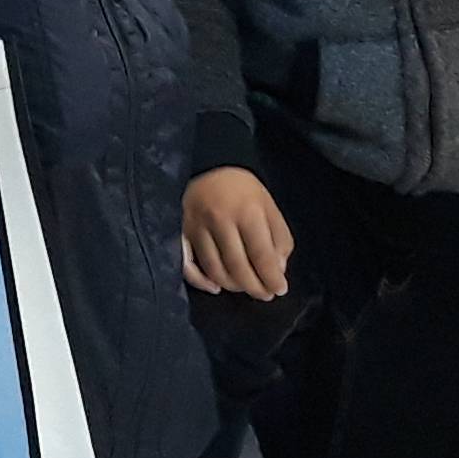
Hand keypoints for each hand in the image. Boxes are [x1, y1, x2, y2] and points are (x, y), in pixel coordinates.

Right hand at [183, 168, 294, 298]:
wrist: (207, 162)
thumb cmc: (242, 188)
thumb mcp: (268, 205)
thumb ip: (279, 237)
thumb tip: (277, 270)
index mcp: (246, 210)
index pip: (261, 254)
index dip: (271, 277)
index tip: (279, 290)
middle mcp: (219, 219)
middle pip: (237, 266)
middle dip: (254, 286)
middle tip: (264, 295)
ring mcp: (196, 226)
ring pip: (214, 269)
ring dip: (232, 285)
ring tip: (244, 287)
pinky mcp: (179, 231)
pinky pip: (187, 265)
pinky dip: (201, 282)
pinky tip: (215, 287)